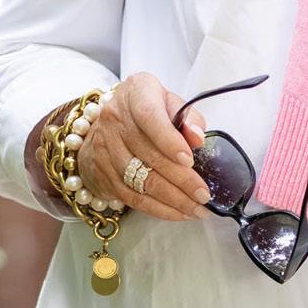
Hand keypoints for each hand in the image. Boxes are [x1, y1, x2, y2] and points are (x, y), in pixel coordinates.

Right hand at [26, 74, 210, 221]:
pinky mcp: (103, 173)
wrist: (108, 123)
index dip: (169, 140)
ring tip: (197, 209)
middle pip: (149, 155)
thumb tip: (198, 137)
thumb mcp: (169, 102)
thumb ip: (188, 117)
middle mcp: (114, 119)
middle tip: (204, 195)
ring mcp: (105, 148)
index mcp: (135, 93)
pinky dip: (158, 209)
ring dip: (172, 200)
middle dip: (181, 180)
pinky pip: (132, 198)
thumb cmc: (149, 111)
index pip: (149, 117)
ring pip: (140, 181)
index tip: (189, 160)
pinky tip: (178, 213)